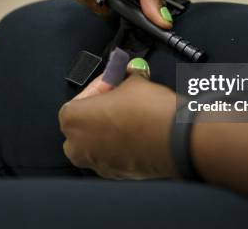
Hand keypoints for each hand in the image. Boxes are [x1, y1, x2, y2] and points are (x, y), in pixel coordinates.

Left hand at [59, 61, 176, 178]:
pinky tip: (138, 130)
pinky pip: (112, 153)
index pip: (82, 95)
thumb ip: (125, 78)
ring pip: (99, 139)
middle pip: (87, 120)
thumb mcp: (134, 81)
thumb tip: (130, 74)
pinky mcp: (114, 174)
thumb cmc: (149, 114)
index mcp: (72, 119)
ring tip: (133, 112)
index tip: (114, 80)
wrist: (175, 141)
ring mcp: (95, 163)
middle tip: (122, 95)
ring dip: (113, 125)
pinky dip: (121, 142)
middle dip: (104, 107)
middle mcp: (77, 145)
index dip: (102, 85)